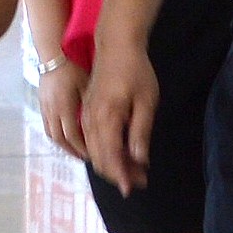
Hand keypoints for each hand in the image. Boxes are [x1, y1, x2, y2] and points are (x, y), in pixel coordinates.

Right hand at [31, 50, 86, 168]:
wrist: (52, 55)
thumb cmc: (73, 67)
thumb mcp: (87, 83)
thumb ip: (93, 104)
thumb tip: (108, 122)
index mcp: (65, 106)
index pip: (72, 135)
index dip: (83, 148)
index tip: (94, 155)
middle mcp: (52, 110)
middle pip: (60, 140)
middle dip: (73, 152)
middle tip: (87, 159)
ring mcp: (45, 109)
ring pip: (52, 135)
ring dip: (64, 146)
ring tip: (77, 152)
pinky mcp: (42, 105)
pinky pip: (47, 127)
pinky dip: (58, 137)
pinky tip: (66, 138)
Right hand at [81, 40, 158, 193]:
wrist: (116, 45)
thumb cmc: (136, 71)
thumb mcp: (146, 102)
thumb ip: (140, 132)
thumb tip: (139, 160)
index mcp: (106, 118)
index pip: (110, 156)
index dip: (121, 175)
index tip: (134, 187)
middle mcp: (90, 120)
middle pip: (100, 158)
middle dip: (119, 173)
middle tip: (140, 180)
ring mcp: (86, 116)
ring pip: (95, 151)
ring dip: (113, 164)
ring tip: (135, 170)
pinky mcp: (86, 112)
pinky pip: (92, 140)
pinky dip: (106, 152)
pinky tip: (123, 153)